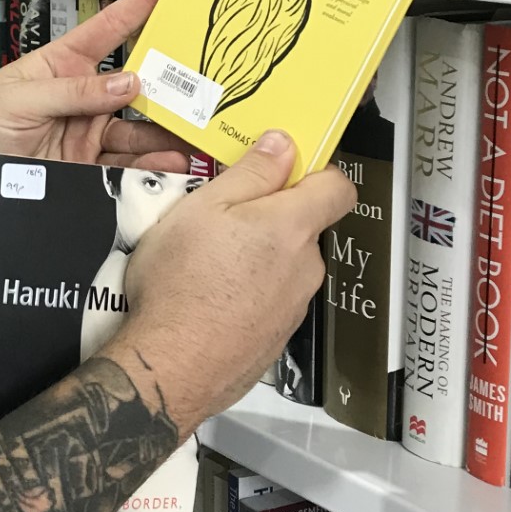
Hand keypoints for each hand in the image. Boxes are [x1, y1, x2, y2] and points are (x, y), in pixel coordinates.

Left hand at [0, 0, 189, 261]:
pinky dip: (152, 165)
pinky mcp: (89, 169)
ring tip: (193, 134)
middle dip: (171, 81)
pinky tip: (171, 164)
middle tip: (204, 81)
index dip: (140, 4)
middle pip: (137, 83)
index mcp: (64, 64)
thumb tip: (127, 83)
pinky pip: (128, 165)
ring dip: (167, 131)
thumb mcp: (19, 100)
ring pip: (139, 128)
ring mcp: (89, 133)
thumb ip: (72, 92)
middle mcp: (84, 96)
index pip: (109, 28)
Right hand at [100, 131, 355, 431]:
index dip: (313, 173)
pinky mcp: (277, 336)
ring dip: (255, 258)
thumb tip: (282, 145)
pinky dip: (246, 293)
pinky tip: (208, 298)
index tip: (281, 170)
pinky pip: (269, 299)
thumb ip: (251, 173)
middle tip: (220, 220)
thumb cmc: (181, 285)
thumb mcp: (203, 207)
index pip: (338, 187)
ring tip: (206, 263)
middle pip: (303, 227)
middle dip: (269, 218)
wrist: (173, 366)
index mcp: (292, 227)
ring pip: (284, 265)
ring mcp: (294, 306)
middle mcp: (305, 267)